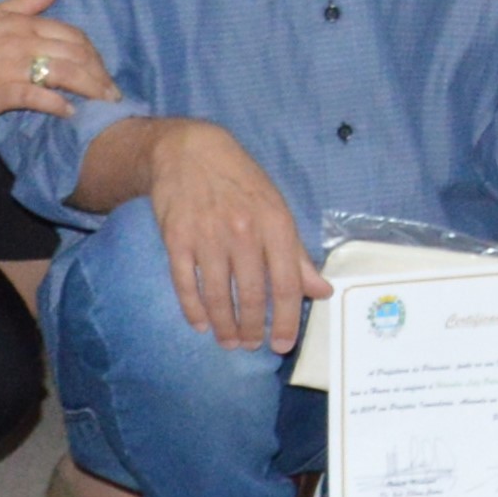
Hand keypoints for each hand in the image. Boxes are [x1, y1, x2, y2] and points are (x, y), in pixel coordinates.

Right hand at [0, 0, 111, 118]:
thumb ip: (26, 2)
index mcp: (21, 22)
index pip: (73, 35)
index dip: (93, 54)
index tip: (102, 70)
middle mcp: (22, 40)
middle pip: (77, 54)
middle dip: (100, 74)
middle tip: (111, 92)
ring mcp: (12, 67)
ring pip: (66, 74)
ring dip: (91, 90)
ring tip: (103, 105)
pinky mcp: (1, 92)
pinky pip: (41, 98)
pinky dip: (61, 106)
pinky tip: (70, 114)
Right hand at [147, 121, 323, 351]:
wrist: (189, 151)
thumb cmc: (240, 182)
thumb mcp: (277, 208)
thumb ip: (297, 254)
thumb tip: (321, 291)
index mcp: (275, 225)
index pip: (286, 284)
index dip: (285, 320)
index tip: (282, 344)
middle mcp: (243, 232)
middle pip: (251, 295)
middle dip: (252, 329)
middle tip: (251, 345)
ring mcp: (208, 236)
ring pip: (218, 295)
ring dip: (224, 326)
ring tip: (229, 342)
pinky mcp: (176, 239)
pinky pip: (186, 284)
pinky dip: (193, 309)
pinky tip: (201, 324)